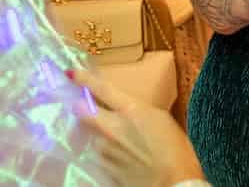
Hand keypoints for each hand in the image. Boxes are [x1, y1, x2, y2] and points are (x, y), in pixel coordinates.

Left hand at [72, 68, 203, 186]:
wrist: (173, 184)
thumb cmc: (178, 151)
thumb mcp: (163, 122)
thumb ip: (140, 113)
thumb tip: (128, 112)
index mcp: (132, 110)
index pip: (101, 89)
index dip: (84, 78)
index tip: (70, 72)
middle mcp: (111, 127)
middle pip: (82, 111)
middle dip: (81, 107)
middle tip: (86, 108)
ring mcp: (103, 149)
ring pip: (92, 135)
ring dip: (99, 135)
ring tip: (121, 145)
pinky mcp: (101, 167)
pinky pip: (98, 155)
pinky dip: (106, 154)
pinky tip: (123, 160)